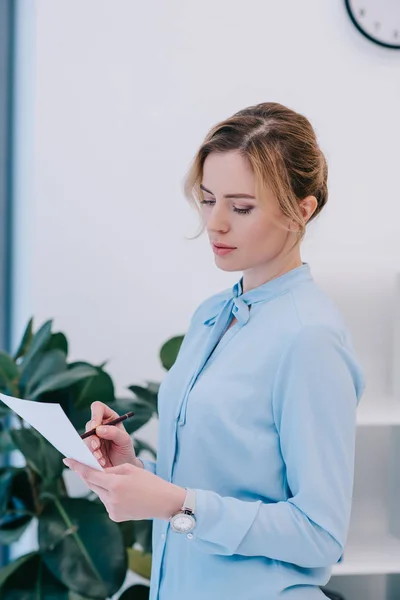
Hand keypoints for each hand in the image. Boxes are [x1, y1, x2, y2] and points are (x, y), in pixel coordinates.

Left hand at [63, 459, 185, 521]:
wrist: (164, 502)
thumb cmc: (150, 482)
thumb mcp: (130, 469)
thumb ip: (110, 470)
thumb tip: (97, 473)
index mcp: (115, 484)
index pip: (90, 474)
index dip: (77, 466)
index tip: (67, 460)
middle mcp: (111, 499)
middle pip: (92, 484)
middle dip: (89, 475)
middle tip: (84, 465)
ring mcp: (112, 510)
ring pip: (99, 493)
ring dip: (101, 485)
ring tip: (117, 481)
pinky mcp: (115, 516)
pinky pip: (106, 502)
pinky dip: (109, 495)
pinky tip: (123, 493)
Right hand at [83, 401, 140, 468]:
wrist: (122, 467)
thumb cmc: (125, 450)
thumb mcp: (125, 440)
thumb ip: (114, 432)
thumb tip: (99, 429)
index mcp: (109, 418)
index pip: (98, 408)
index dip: (95, 415)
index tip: (96, 427)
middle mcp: (99, 426)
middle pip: (89, 425)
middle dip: (92, 437)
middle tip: (96, 447)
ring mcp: (92, 437)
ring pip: (85, 439)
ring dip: (92, 449)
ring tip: (101, 458)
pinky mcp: (88, 449)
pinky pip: (83, 450)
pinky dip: (90, 456)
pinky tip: (100, 462)